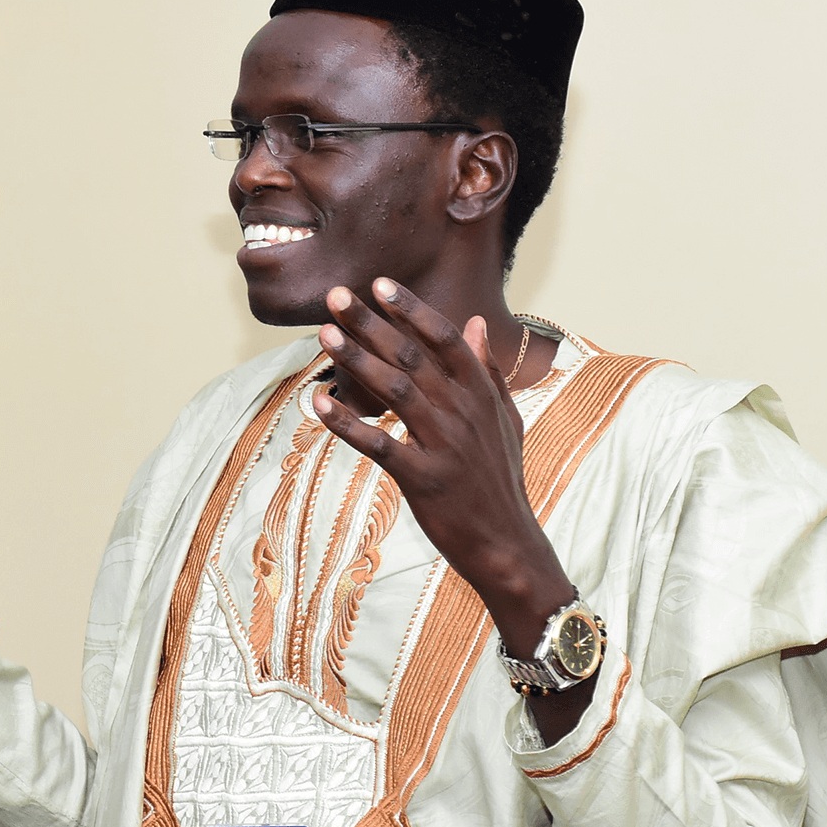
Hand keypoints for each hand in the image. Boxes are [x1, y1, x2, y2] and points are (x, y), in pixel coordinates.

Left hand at [310, 279, 571, 640]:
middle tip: (335, 296)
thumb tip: (475, 321)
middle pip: (411, 355)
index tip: (380, 284)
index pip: (444, 338)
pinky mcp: (423, 478)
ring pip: (395, 390)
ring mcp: (444, 444)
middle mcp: (463, 411)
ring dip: (356, 360)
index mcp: (481, 393)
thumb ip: (487, 369)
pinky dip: (347, 423)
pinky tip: (320, 403)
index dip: (412, 309)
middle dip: (370, 322)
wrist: (507, 542)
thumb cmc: (500, 478)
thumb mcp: (505, 419)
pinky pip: (379, 444)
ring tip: (323, 335)